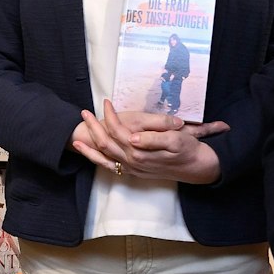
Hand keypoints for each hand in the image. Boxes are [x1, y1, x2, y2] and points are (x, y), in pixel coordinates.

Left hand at [70, 102, 227, 183]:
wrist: (197, 167)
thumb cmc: (187, 149)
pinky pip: (109, 167)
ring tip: (76, 137)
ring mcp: (131, 168)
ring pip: (103, 156)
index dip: (110, 116)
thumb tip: (133, 138)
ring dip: (89, 146)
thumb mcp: (176, 139)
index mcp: (141, 151)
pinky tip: (89, 155)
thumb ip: (153, 139)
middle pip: (105, 143)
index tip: (106, 102)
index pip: (118, 131)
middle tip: (84, 112)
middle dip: (93, 127)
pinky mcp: (133, 172)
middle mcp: (132, 161)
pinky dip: (97, 160)